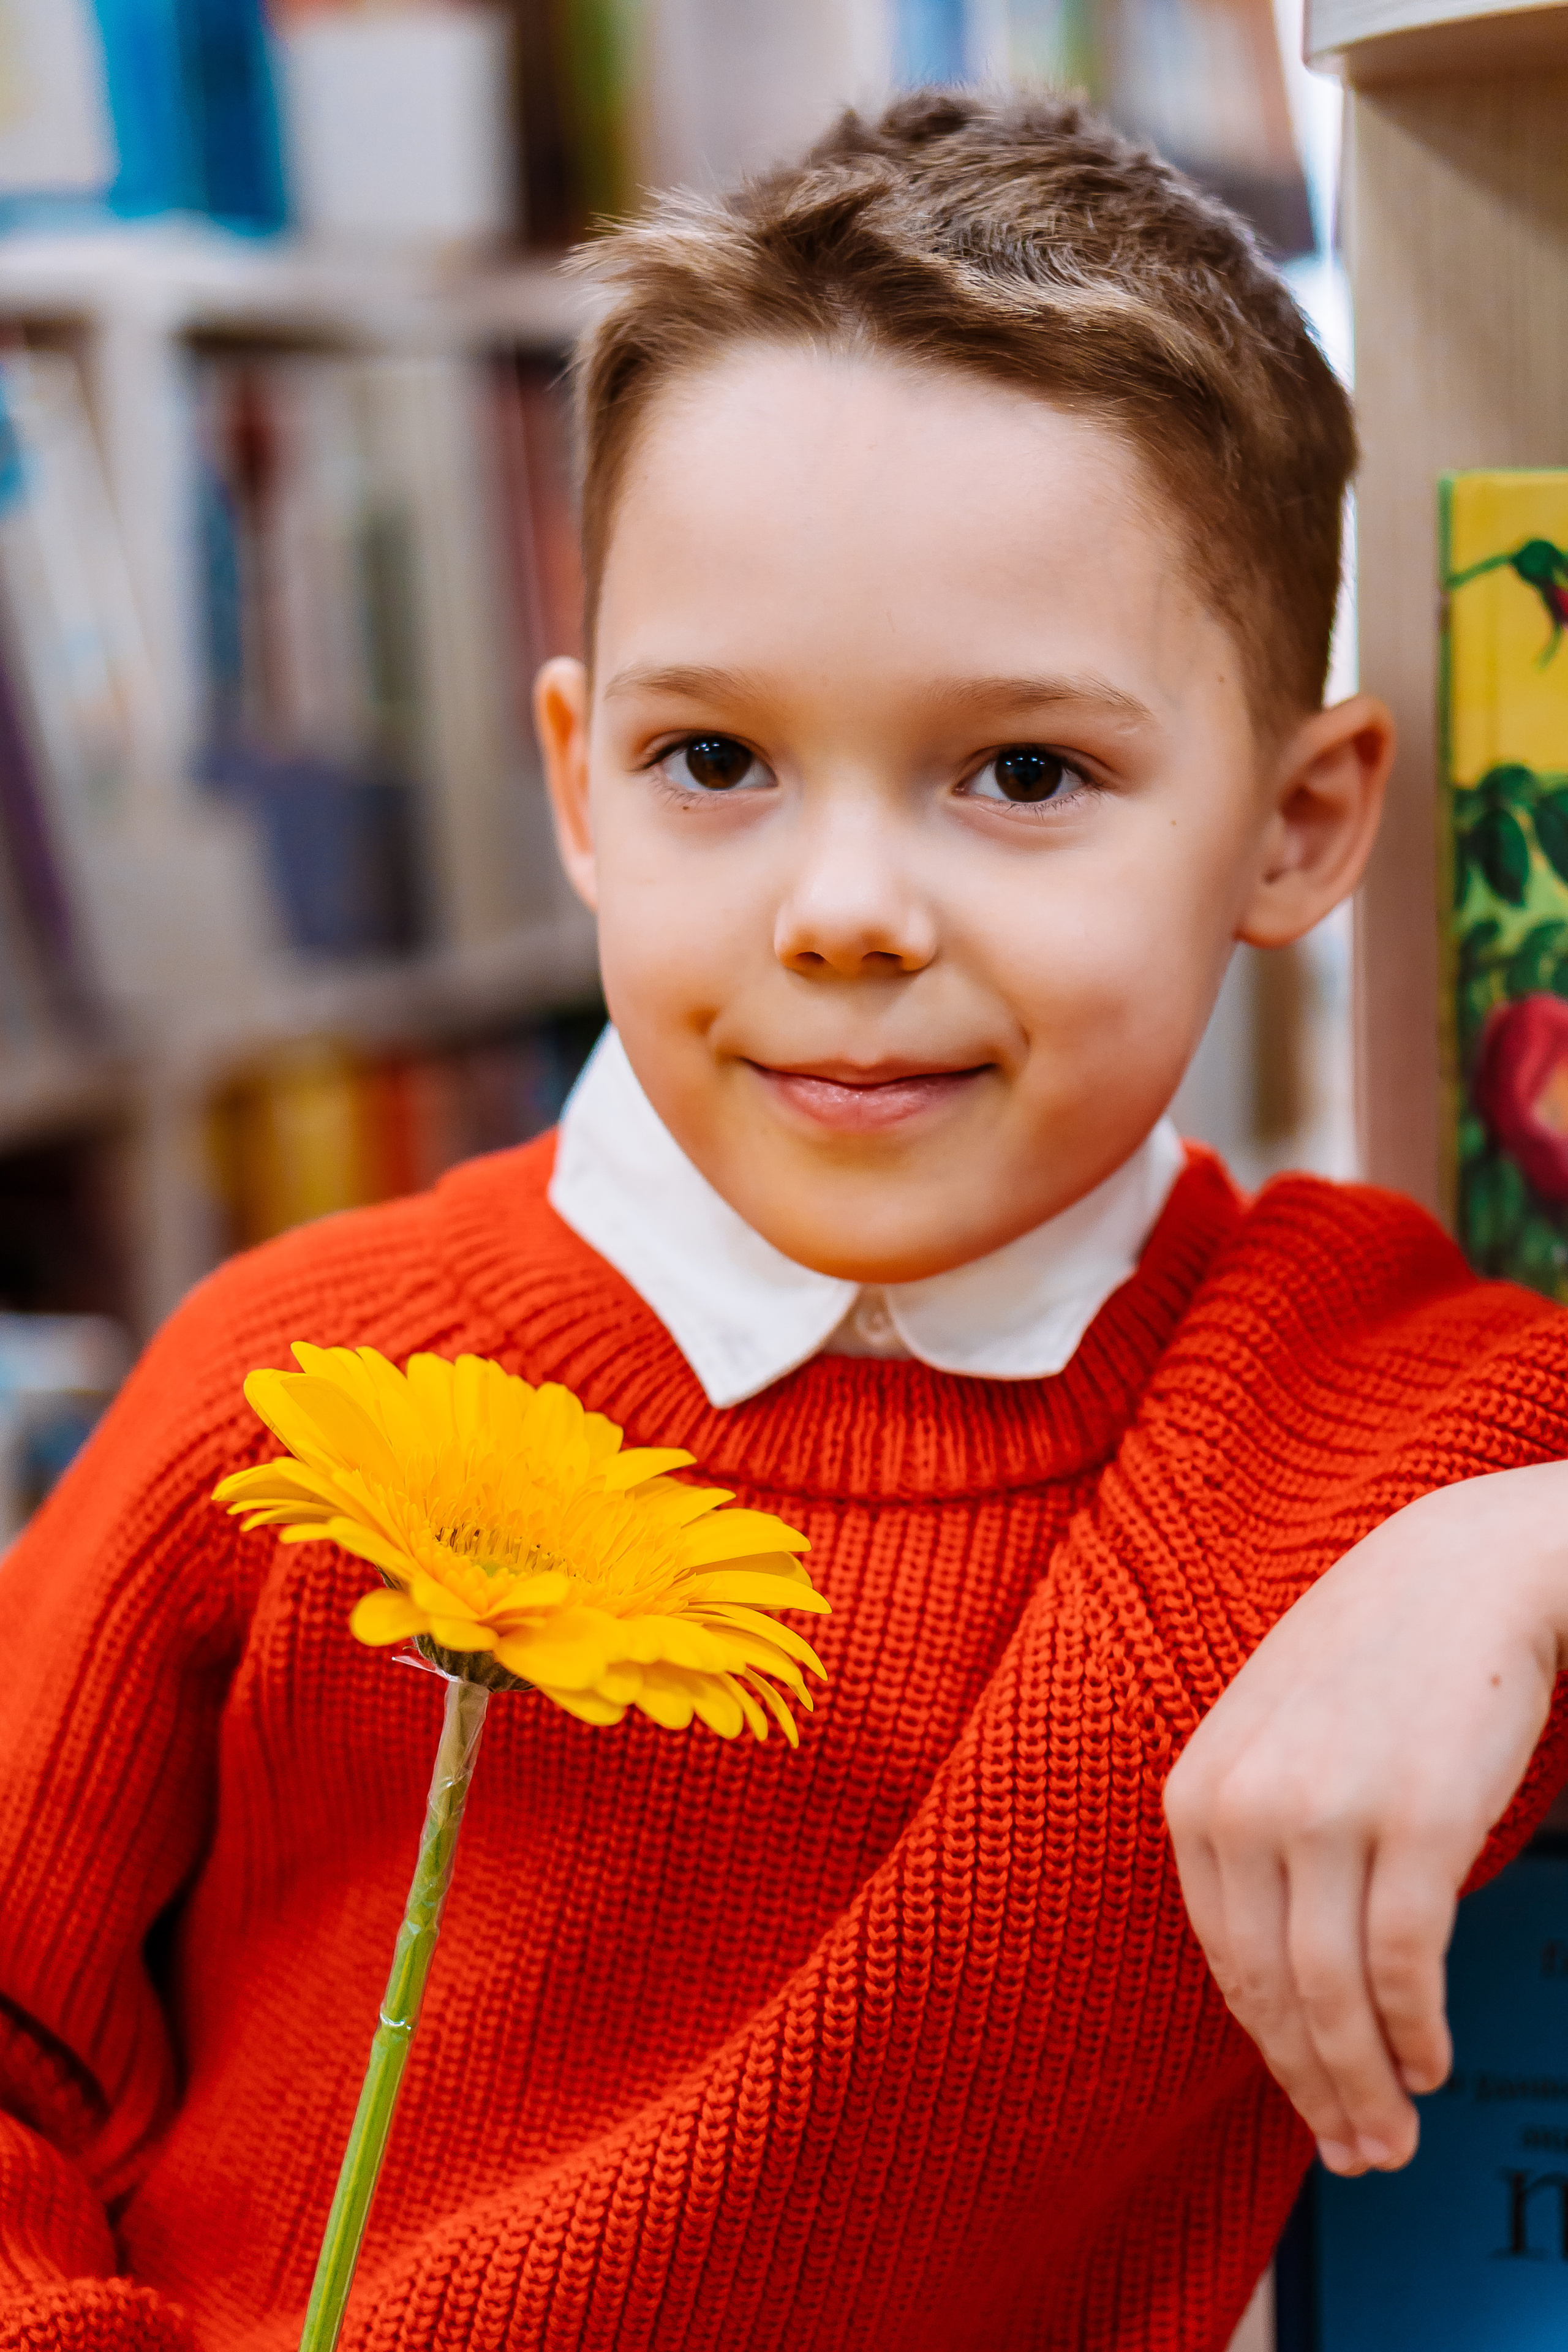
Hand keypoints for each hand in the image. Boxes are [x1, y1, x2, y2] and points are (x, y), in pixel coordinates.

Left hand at [1163, 1462, 1567, 2176]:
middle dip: (1316, 2089)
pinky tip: (1430, 2064)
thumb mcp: (1272, 1740)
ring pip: (1334, 1995)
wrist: (1463, 1572)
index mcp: (1196, 1793)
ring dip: (1366, 2084)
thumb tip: (1275, 1983)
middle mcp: (1244, 1805)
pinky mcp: (1415, 1820)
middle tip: (1357, 2155)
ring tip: (1393, 2135)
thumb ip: (1255, 1842)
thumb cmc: (1372, 1661)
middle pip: (1271, 1991)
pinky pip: (1403, 1963)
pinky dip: (1414, 2032)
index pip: (1224, 1959)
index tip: (1308, 2106)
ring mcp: (1326, 1811)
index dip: (1268, 2051)